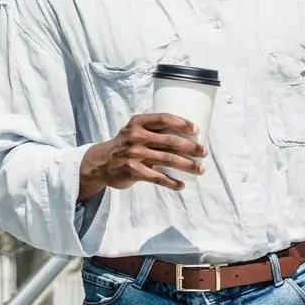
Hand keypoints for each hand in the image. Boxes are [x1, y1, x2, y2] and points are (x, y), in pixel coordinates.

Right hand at [78, 113, 203, 200]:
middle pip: (170, 141)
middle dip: (191, 147)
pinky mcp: (133, 172)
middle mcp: (135, 137)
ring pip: (168, 160)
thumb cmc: (126, 144)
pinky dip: (172, 182)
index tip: (196, 130)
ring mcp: (134, 154)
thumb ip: (154, 130)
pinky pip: (158, 178)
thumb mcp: (134, 131)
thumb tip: (188, 135)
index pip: (164, 119)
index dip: (182, 123)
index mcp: (138, 122)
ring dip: (188, 165)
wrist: (101, 163)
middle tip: (204, 152)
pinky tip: (182, 185)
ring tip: (201, 169)